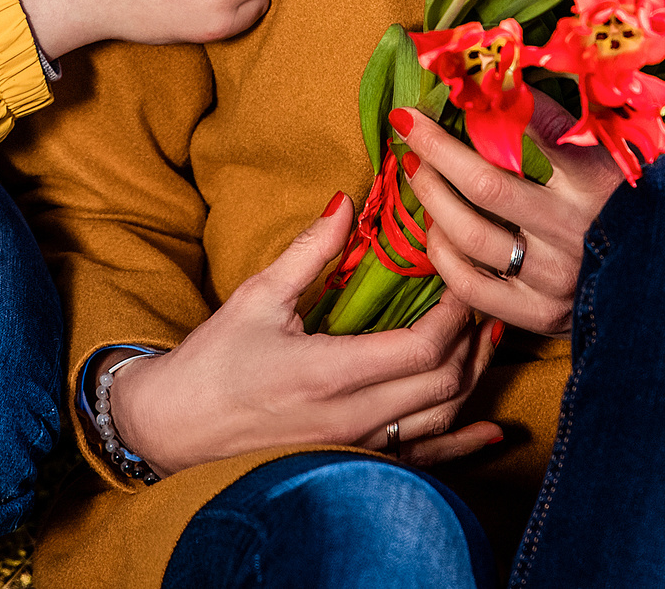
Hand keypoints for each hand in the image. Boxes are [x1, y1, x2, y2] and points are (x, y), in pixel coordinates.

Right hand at [112, 195, 505, 473]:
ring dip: (472, 379)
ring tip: (487, 339)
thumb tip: (346, 200)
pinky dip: (462, 445)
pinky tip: (492, 433)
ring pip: (440, 421)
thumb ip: (309, 251)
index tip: (460, 277)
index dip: (455, 313)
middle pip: (444, 384)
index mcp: (330, 374)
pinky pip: (424, 462)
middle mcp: (352, 420)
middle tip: (481, 298)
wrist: (172, 431)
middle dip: (472, 339)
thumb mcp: (257, 298)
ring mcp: (355, 450)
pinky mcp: (351, 465)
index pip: (422, 347)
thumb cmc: (211, 363)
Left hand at [396, 93, 625, 337]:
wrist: (663, 281)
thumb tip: (502, 80)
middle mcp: (573, 230)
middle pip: (484, 184)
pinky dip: (440, 254)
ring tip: (415, 170)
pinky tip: (433, 230)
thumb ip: (557, 123)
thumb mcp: (608, 155)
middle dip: (435, 148)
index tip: (450, 82)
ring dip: (430, 197)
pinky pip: (469, 285)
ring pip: (469, 235)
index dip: (488, 103)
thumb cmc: (625, 206)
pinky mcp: (538, 314)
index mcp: (595, 181)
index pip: (537, 130)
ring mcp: (554, 277)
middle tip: (409, 125)